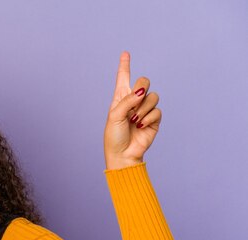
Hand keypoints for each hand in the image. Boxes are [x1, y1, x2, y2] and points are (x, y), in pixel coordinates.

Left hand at [104, 51, 161, 169]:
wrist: (123, 154)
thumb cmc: (114, 137)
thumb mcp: (114, 116)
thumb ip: (127, 101)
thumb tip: (142, 92)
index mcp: (120, 98)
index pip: (123, 78)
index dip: (125, 65)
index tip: (125, 53)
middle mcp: (134, 101)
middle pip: (144, 81)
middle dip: (142, 87)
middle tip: (136, 99)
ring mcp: (145, 110)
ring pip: (153, 96)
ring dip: (143, 108)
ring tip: (134, 120)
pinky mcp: (154, 120)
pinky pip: (157, 110)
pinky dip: (148, 118)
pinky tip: (141, 126)